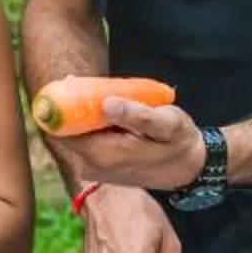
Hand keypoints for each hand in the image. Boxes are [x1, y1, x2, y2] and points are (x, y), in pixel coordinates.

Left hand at [56, 98, 206, 190]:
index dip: (63, 104)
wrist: (189, 169)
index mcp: (103, 155)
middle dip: (76, 106)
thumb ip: (138, 115)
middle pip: (67, 130)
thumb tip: (106, 104)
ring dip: (86, 114)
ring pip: (76, 133)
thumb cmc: (180, 142)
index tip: (73, 83)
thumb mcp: (167, 124)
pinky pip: (86, 140)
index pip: (62, 128)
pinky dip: (93, 125)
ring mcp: (93, 169)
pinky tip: (112, 114)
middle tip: (95, 86)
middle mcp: (92, 166)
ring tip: (110, 99)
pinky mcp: (98, 167)